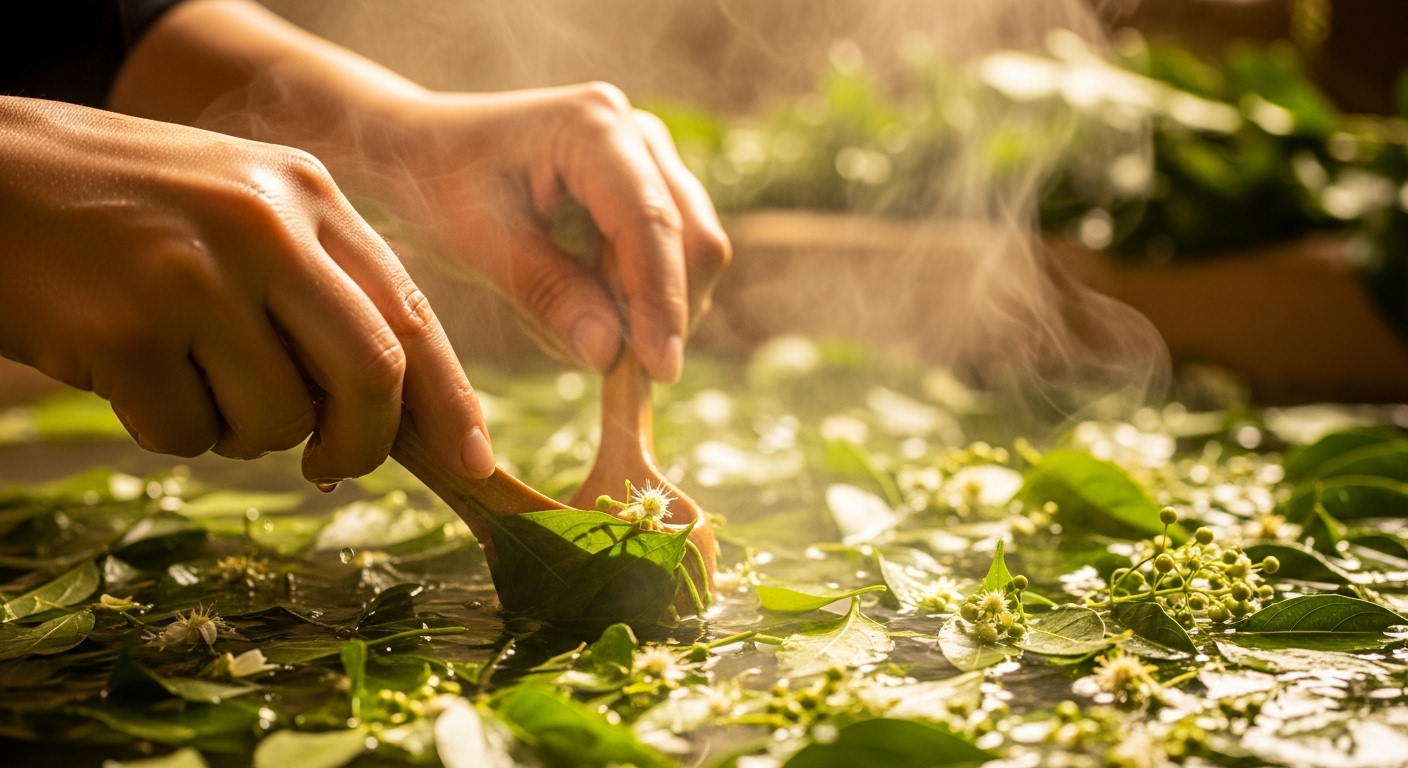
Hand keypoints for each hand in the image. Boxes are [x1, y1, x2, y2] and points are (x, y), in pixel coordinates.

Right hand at [0, 96, 494, 484]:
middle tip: (333, 464)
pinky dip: (169, 428)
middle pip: (372, 374)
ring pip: (277, 420)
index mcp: (308, 195)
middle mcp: (266, 227)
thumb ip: (320, 290)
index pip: (410, 313)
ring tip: (188, 372)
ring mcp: (197, 275)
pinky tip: (130, 370)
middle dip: (362, 443)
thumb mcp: (243, 213)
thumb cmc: (126, 209)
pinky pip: (187, 435)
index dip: (450, 401)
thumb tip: (391, 411)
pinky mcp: (127, 328)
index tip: (477, 463)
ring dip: (242, 431)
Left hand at [376, 84, 730, 381]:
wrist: (422, 154)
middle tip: (611, 367)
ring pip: (691, 252)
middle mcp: (636, 132)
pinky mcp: (650, 189)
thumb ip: (547, 294)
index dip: (661, 301)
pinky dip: (636, 297)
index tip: (659, 369)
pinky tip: (578, 301)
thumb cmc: (439, 187)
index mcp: (592, 127)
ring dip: (645, 307)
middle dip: (662, 310)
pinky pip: (670, 257)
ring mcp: (650, 159)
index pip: (650, 222)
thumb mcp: (478, 245)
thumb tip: (610, 355)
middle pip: (692, 237)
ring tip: (566, 321)